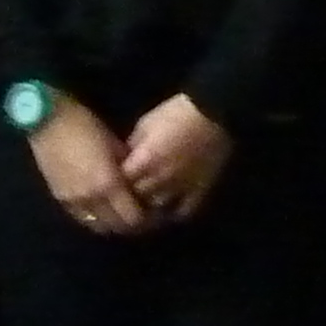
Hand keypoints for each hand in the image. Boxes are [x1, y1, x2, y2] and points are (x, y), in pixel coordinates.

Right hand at [30, 97, 148, 235]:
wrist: (46, 120)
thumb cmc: (85, 124)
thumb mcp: (113, 143)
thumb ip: (126, 166)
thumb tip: (134, 180)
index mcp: (108, 184)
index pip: (133, 217)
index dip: (145, 218)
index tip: (152, 211)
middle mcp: (92, 199)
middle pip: (117, 226)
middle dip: (130, 223)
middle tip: (137, 214)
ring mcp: (73, 201)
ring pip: (98, 226)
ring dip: (111, 223)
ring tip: (117, 213)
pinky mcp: (60, 199)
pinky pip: (81, 218)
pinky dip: (93, 218)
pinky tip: (99, 208)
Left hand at [121, 95, 235, 226]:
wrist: (214, 113)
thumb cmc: (176, 113)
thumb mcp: (146, 124)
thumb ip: (132, 145)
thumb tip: (124, 160)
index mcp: (145, 160)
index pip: (120, 181)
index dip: (114, 181)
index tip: (111, 179)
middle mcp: (161, 179)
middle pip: (137, 197)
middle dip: (129, 194)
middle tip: (126, 192)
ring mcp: (182, 187)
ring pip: (158, 207)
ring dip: (149, 204)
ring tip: (144, 201)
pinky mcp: (200, 191)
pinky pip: (184, 211)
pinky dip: (173, 212)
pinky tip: (168, 209)